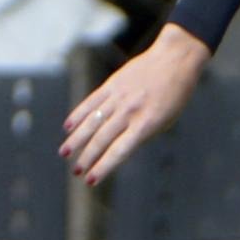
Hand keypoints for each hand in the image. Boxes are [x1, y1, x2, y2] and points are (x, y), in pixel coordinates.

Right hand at [64, 25, 209, 184]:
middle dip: (87, 157)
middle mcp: (130, 111)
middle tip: (76, 171)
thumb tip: (115, 148)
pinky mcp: (112, 83)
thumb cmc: (174, 96)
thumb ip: (141, 134)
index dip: (103, 167)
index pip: (119, 151)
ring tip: (64, 153)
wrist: (175, 59)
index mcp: (146, 124)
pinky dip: (78, 115)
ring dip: (76, 139)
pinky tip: (67, 127)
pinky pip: (91, 101)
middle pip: (102, 138)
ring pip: (92, 121)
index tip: (91, 180)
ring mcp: (119, 96)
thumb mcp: (165, 121)